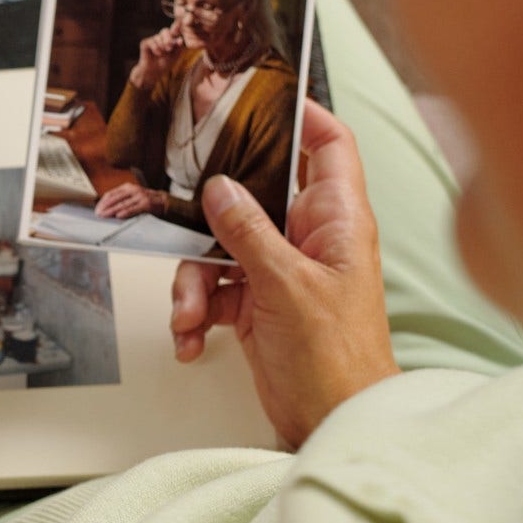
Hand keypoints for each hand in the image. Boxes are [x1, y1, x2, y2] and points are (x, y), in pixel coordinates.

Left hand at [94, 182, 159, 218]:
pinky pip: (133, 209)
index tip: (97, 208)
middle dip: (105, 207)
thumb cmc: (146, 200)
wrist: (165, 202)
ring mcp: (140, 196)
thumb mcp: (132, 196)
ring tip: (105, 216)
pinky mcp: (146, 204)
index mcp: (128, 187)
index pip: (111, 193)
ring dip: (112, 211)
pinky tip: (118, 216)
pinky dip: (125, 212)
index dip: (103, 202)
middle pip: (115, 198)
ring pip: (123, 204)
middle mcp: (133, 190)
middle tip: (98, 214)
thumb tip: (106, 208)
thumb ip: (121, 200)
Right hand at [132, 21, 184, 88]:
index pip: (173, 30)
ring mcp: (153, 40)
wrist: (153, 72)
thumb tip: (181, 39)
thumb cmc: (165, 64)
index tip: (178, 31)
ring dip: (161, 46)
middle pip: (165, 31)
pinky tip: (157, 54)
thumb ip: (179, 48)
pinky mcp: (145, 43)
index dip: (175, 28)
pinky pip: (151, 41)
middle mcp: (161, 38)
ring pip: (158, 37)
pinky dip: (155, 48)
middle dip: (168, 38)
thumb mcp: (175, 56)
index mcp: (170, 39)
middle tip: (169, 47)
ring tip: (162, 54)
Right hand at [170, 101, 398, 450]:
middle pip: (250, 196)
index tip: (259, 99)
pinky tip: (194, 336)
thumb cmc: (338, 362)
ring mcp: (282, 270)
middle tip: (183, 218)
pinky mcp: (257, 302)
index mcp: (338, 222)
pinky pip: (212, 288)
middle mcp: (311, 239)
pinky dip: (195, 312)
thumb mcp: (286, 286)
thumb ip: (248, 232)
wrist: (330, 423)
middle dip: (208, 219)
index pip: (329, 147)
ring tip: (191, 313)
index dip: (302, 116)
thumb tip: (220, 189)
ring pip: (219, 246)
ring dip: (193, 281)